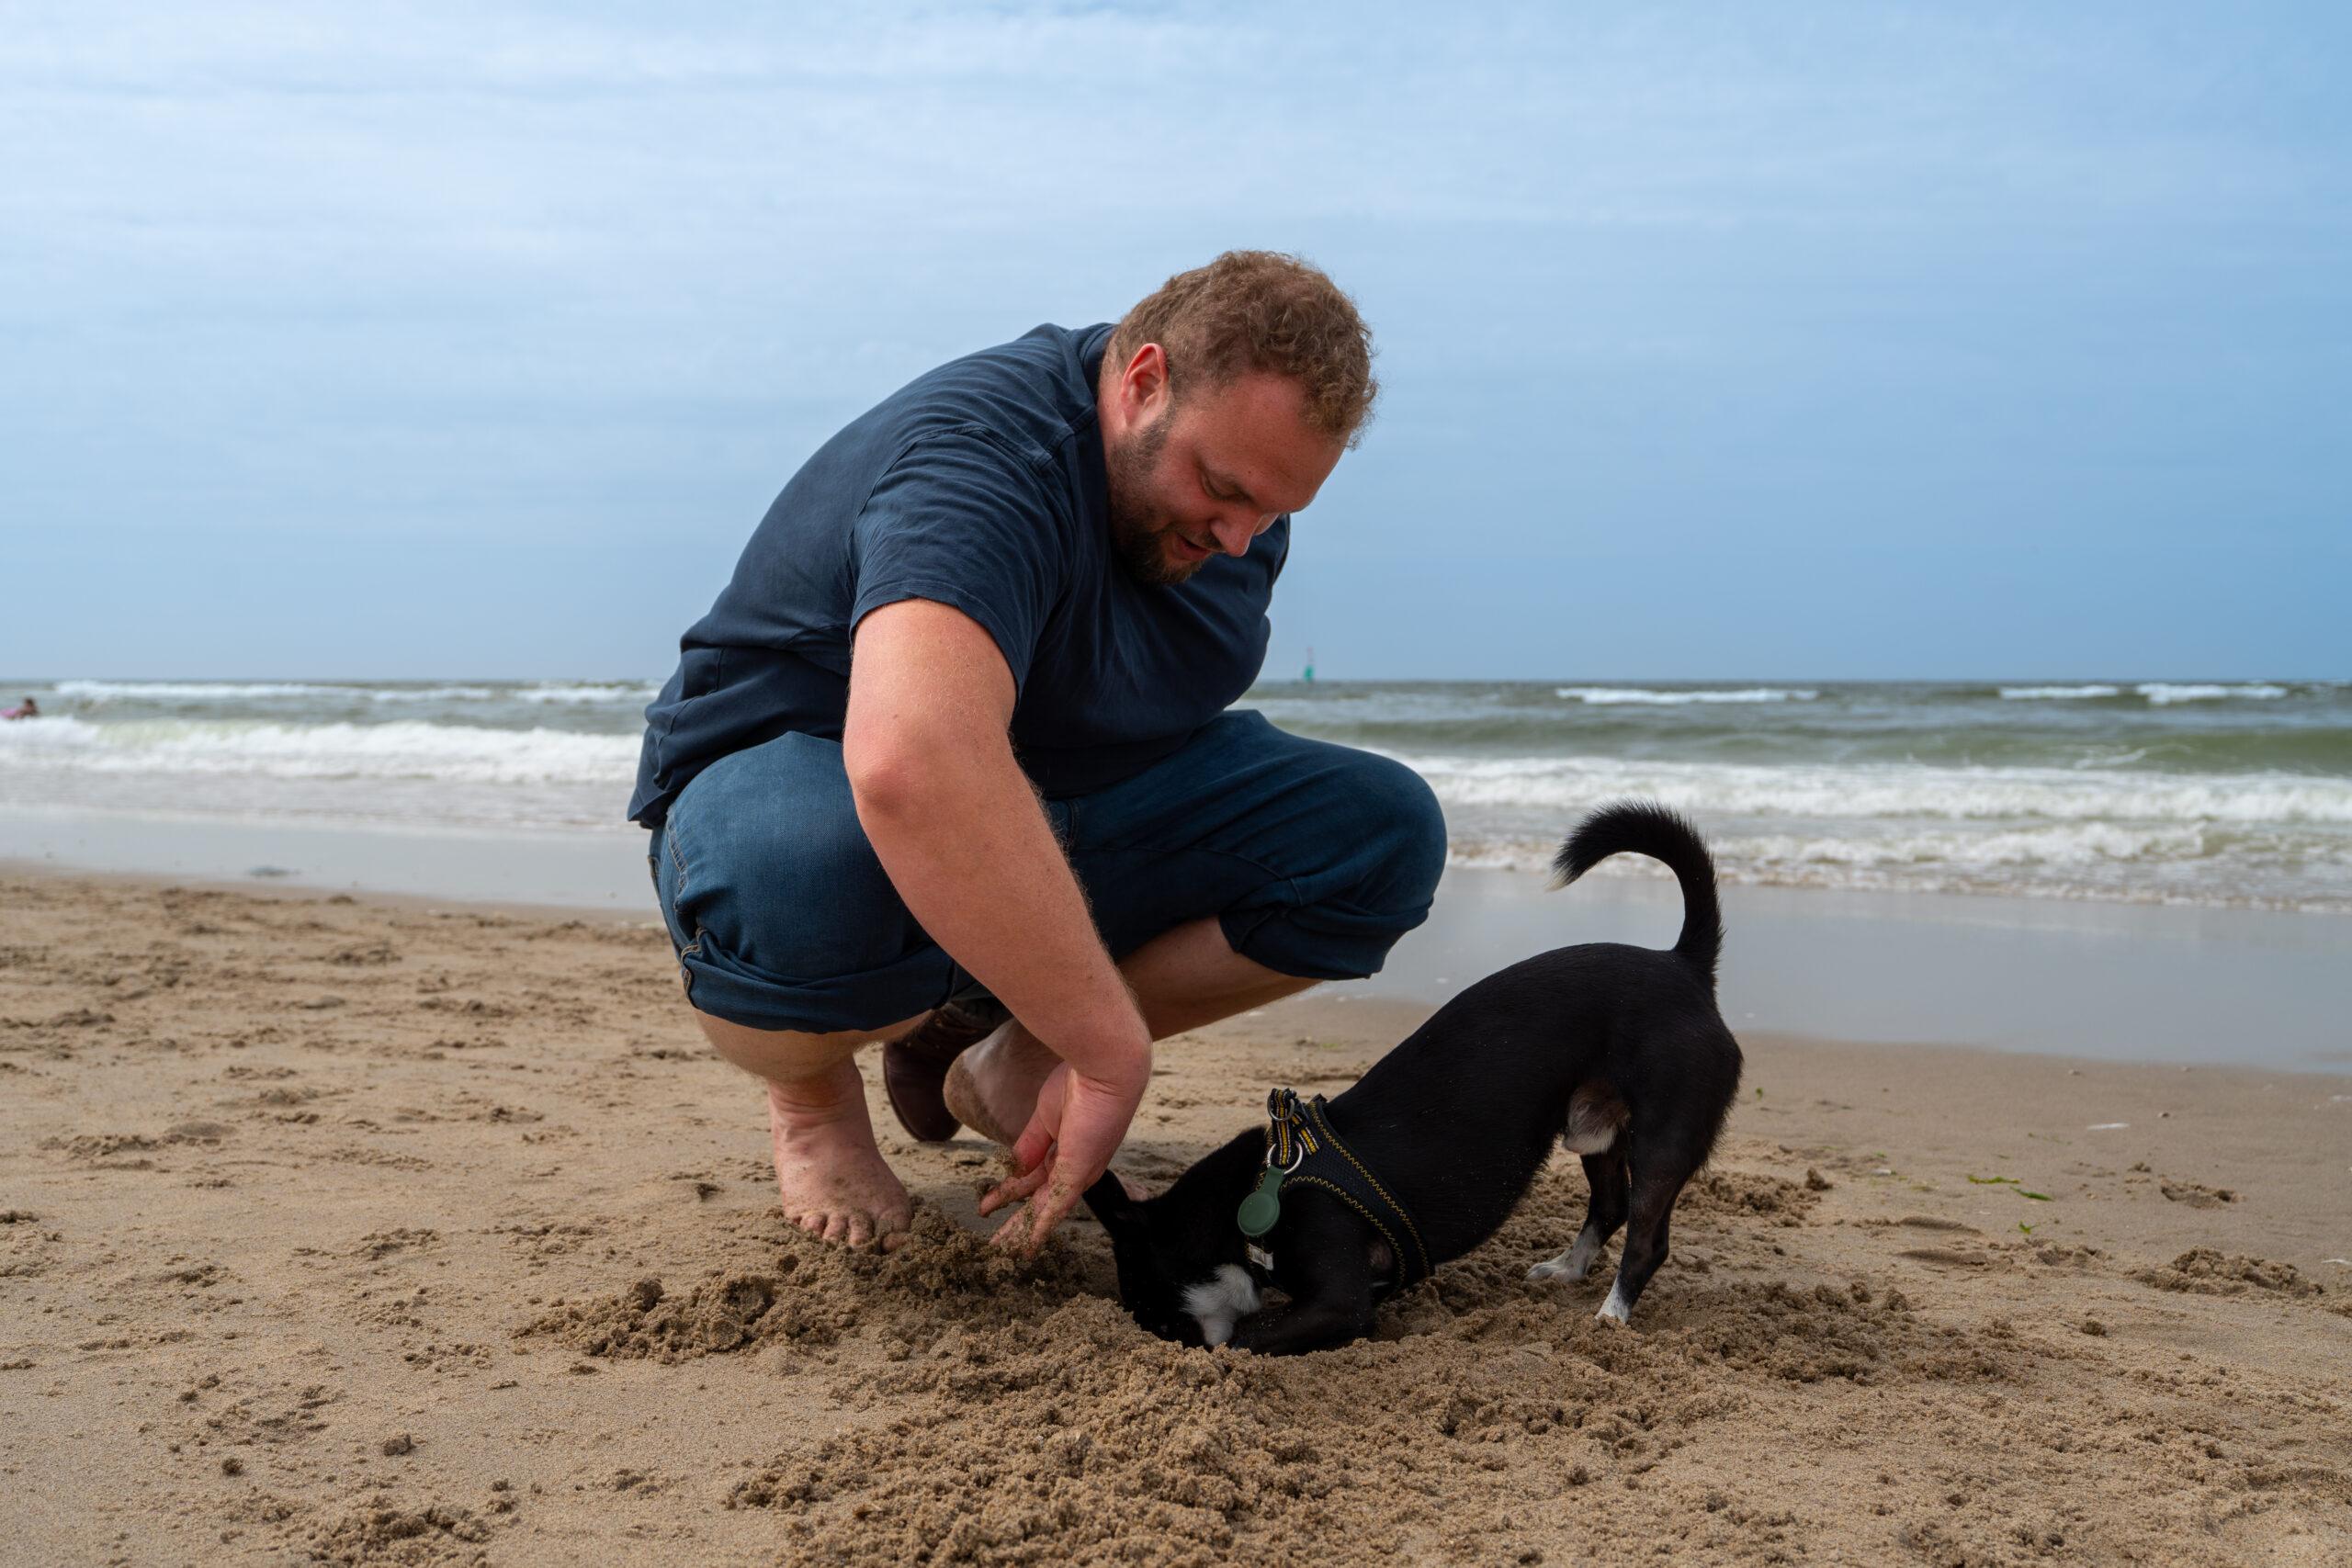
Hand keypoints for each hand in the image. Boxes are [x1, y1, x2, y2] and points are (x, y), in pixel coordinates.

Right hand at [976, 1053, 1148, 1256]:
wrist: (1103, 1067)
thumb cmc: (1079, 1081)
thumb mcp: (1044, 1118)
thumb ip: (1029, 1146)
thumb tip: (1010, 1171)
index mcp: (1068, 1148)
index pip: (1034, 1178)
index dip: (1008, 1193)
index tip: (985, 1206)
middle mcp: (1076, 1164)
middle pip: (1040, 1200)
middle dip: (1017, 1222)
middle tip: (998, 1245)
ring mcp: (1078, 1170)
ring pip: (1046, 1208)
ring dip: (1024, 1231)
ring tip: (1005, 1252)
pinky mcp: (1079, 1171)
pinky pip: (1058, 1203)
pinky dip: (1042, 1225)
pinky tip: (1029, 1244)